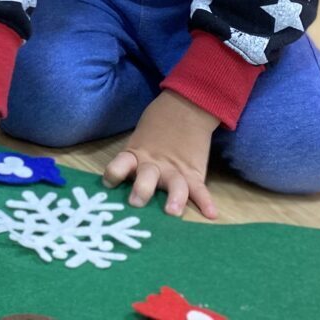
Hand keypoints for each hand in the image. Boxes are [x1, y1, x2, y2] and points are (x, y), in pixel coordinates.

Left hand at [103, 90, 219, 218]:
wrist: (185, 107)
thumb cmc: (156, 127)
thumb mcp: (138, 139)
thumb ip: (131, 159)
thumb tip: (119, 183)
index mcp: (136, 155)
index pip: (120, 165)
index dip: (113, 174)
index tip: (109, 184)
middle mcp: (153, 165)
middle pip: (146, 177)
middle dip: (141, 190)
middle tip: (136, 202)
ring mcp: (175, 170)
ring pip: (175, 185)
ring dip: (174, 198)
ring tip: (173, 211)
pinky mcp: (193, 173)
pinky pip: (200, 189)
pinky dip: (206, 202)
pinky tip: (211, 213)